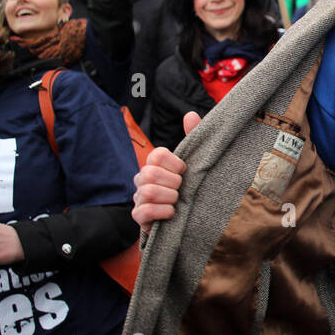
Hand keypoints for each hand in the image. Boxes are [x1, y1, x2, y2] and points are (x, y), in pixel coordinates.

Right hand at [131, 113, 199, 230]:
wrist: (192, 220)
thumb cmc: (192, 189)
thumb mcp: (195, 164)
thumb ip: (193, 138)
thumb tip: (191, 114)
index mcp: (155, 164)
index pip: (157, 155)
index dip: (175, 164)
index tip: (185, 172)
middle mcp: (143, 179)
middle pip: (151, 172)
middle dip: (173, 183)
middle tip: (182, 189)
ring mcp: (139, 197)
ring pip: (149, 191)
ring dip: (170, 198)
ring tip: (178, 202)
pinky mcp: (139, 217)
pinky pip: (145, 211)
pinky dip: (162, 212)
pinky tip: (172, 213)